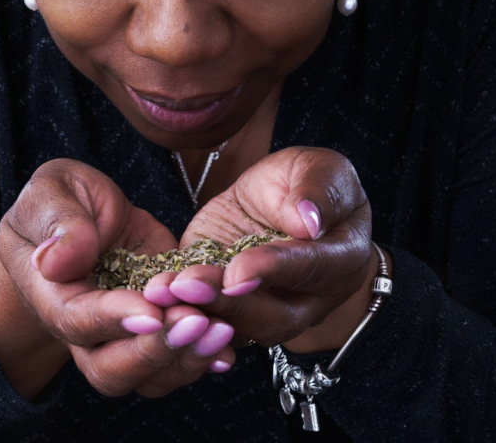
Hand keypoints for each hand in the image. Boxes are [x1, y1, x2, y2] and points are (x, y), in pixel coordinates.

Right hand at [0, 158, 237, 396]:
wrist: (84, 212)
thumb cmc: (61, 202)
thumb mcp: (53, 193)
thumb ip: (59, 223)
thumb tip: (54, 260)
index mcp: (52, 297)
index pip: (79, 321)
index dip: (115, 320)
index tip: (152, 311)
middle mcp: (87, 330)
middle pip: (112, 369)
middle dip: (156, 352)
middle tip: (195, 322)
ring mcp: (126, 334)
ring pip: (149, 375)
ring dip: (186, 359)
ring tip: (220, 330)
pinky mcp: (160, 323)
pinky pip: (177, 358)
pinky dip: (204, 357)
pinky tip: (228, 347)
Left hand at [142, 147, 374, 349]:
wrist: (279, 198)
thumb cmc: (307, 181)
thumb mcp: (317, 168)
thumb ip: (316, 190)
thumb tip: (309, 221)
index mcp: (341, 259)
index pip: (309, 269)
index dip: (273, 270)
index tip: (239, 271)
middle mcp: (310, 298)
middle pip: (273, 316)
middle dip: (227, 303)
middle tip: (187, 285)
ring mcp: (270, 311)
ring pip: (239, 327)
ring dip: (200, 312)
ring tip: (164, 291)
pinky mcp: (230, 308)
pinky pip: (210, 322)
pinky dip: (182, 313)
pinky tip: (155, 296)